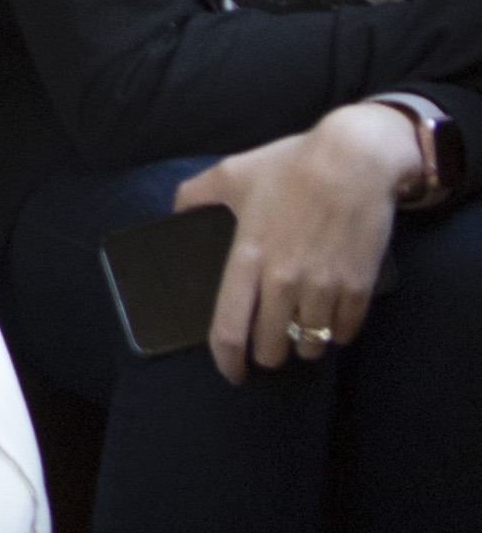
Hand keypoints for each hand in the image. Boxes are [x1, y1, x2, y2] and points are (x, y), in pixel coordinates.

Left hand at [176, 107, 413, 382]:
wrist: (354, 160)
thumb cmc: (290, 166)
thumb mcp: (232, 173)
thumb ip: (197, 195)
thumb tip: (176, 212)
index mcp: (247, 257)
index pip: (228, 328)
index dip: (227, 360)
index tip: (232, 372)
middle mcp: (283, 281)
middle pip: (272, 347)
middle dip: (267, 354)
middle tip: (268, 347)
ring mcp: (323, 287)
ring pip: (311, 346)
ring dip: (304, 346)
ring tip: (301, 335)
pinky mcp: (358, 288)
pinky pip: (345, 332)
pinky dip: (337, 333)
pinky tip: (331, 320)